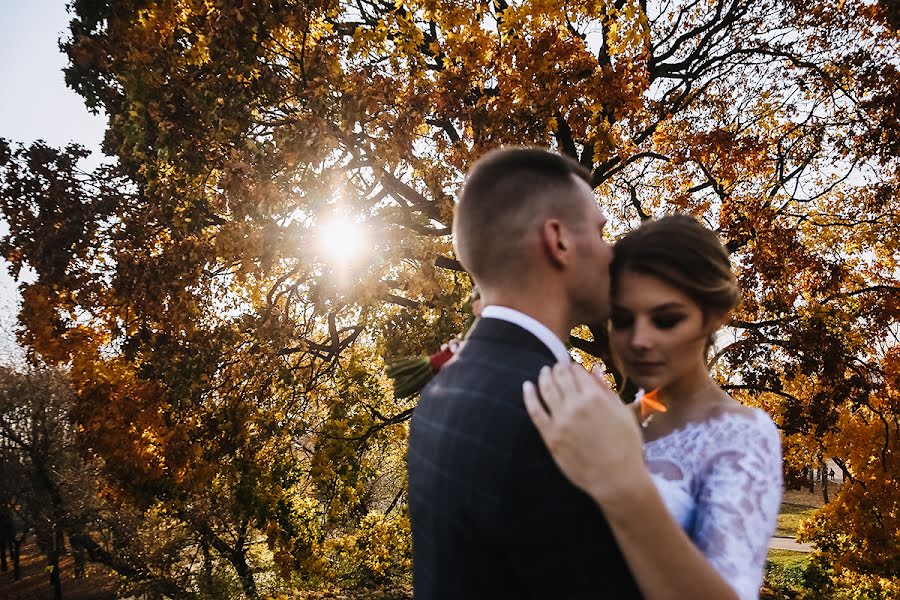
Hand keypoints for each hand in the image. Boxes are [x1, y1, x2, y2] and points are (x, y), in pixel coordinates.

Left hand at [523, 362, 646, 506]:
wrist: (616, 479)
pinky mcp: (551, 436)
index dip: (574, 366)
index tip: (572, 364)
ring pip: (546, 390)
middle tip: (557, 365)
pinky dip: (529, 396)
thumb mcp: (623, 413)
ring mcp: (561, 421)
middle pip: (561, 378)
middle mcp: (575, 405)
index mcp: (595, 397)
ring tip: (544, 371)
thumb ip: (606, 389)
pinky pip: (535, 411)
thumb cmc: (626, 446)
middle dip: (559, 368)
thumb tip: (595, 368)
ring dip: (544, 377)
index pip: (579, 372)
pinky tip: (527, 387)